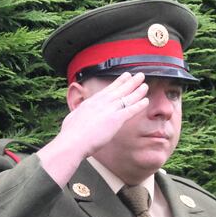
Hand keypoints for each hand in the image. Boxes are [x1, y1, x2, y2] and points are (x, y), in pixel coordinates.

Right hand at [38, 72, 148, 186]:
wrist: (72, 141)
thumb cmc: (70, 133)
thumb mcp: (72, 117)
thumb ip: (79, 114)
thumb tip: (77, 114)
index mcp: (91, 102)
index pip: (107, 90)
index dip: (118, 83)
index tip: (125, 77)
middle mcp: (101, 103)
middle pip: (119, 90)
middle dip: (130, 82)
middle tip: (138, 75)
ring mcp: (109, 110)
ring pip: (126, 97)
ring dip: (137, 91)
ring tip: (145, 85)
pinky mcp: (115, 120)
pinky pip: (130, 110)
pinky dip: (139, 105)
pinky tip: (146, 101)